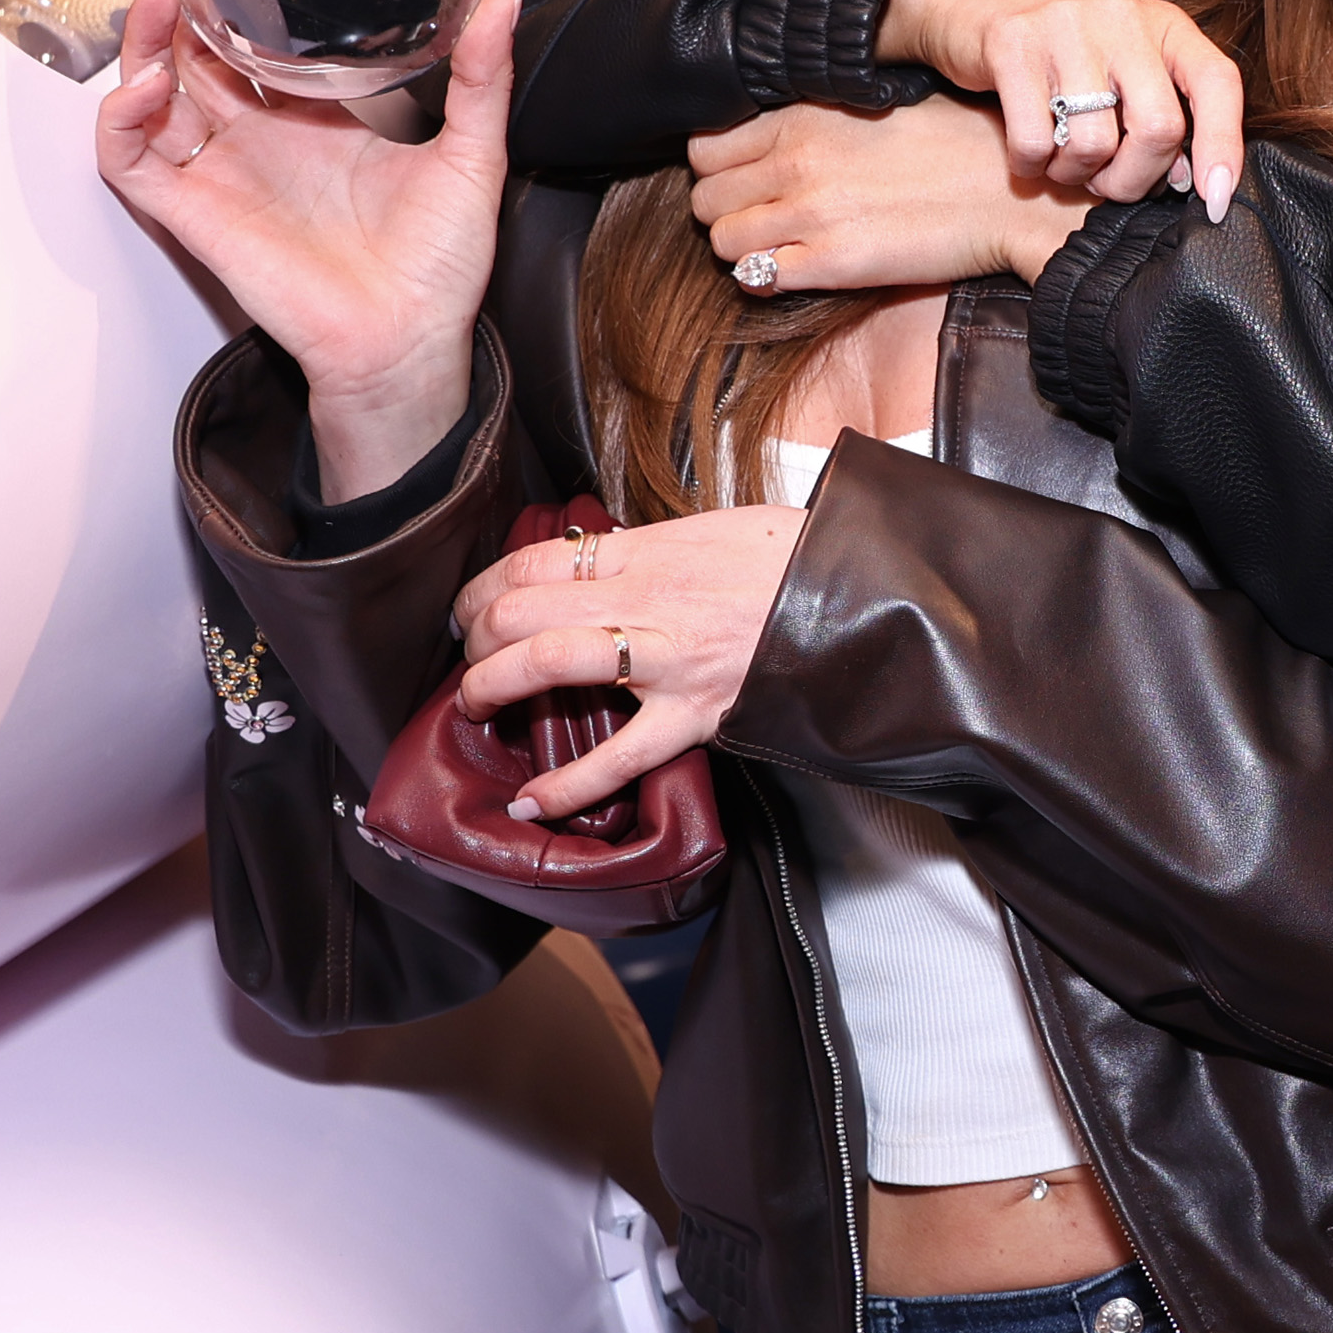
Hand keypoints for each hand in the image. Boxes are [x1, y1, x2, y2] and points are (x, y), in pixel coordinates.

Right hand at [94, 0, 515, 493]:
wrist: (410, 342)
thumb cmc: (439, 264)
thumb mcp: (471, 153)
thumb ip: (482, 77)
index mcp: (312, 118)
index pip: (255, 41)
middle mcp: (255, 139)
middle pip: (191, 54)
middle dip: (179, 2)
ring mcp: (218, 174)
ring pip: (150, 94)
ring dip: (143, 42)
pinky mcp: (192, 215)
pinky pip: (128, 163)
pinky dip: (120, 119)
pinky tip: (147, 84)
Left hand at [451, 500, 807, 821]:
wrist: (864, 592)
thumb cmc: (795, 559)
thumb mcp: (713, 530)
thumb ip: (651, 551)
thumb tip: (603, 564)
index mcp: (648, 551)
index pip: (533, 560)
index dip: (483, 586)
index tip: (471, 607)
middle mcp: (647, 599)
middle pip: (521, 608)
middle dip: (475, 637)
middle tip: (468, 658)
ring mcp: (668, 659)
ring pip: (547, 660)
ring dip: (491, 686)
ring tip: (475, 706)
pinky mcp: (697, 712)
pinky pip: (619, 754)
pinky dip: (569, 784)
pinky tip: (533, 801)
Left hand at [689, 95, 1088, 294]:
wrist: (1014, 194)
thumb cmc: (962, 146)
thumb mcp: (879, 106)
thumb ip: (817, 117)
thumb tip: (777, 136)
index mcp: (803, 116)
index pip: (706, 145)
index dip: (719, 169)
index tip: (744, 181)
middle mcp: (795, 161)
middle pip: (704, 195)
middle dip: (725, 210)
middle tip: (762, 218)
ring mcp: (810, 213)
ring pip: (720, 239)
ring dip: (741, 247)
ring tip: (779, 245)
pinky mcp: (833, 263)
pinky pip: (756, 278)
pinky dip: (765, 278)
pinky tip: (799, 268)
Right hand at [875, 0, 1243, 218]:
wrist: (977, 1)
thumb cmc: (1066, 53)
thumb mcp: (1126, 67)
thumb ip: (1160, 114)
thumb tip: (1185, 180)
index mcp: (1165, 24)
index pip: (1217, 83)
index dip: (1225, 146)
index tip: (1214, 201)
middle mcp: (1123, 17)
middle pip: (1159, 127)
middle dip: (1134, 179)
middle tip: (1107, 185)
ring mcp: (1067, 26)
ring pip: (1095, 143)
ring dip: (1076, 176)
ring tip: (1063, 165)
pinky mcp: (1012, 44)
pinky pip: (1035, 141)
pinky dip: (1032, 167)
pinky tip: (1029, 156)